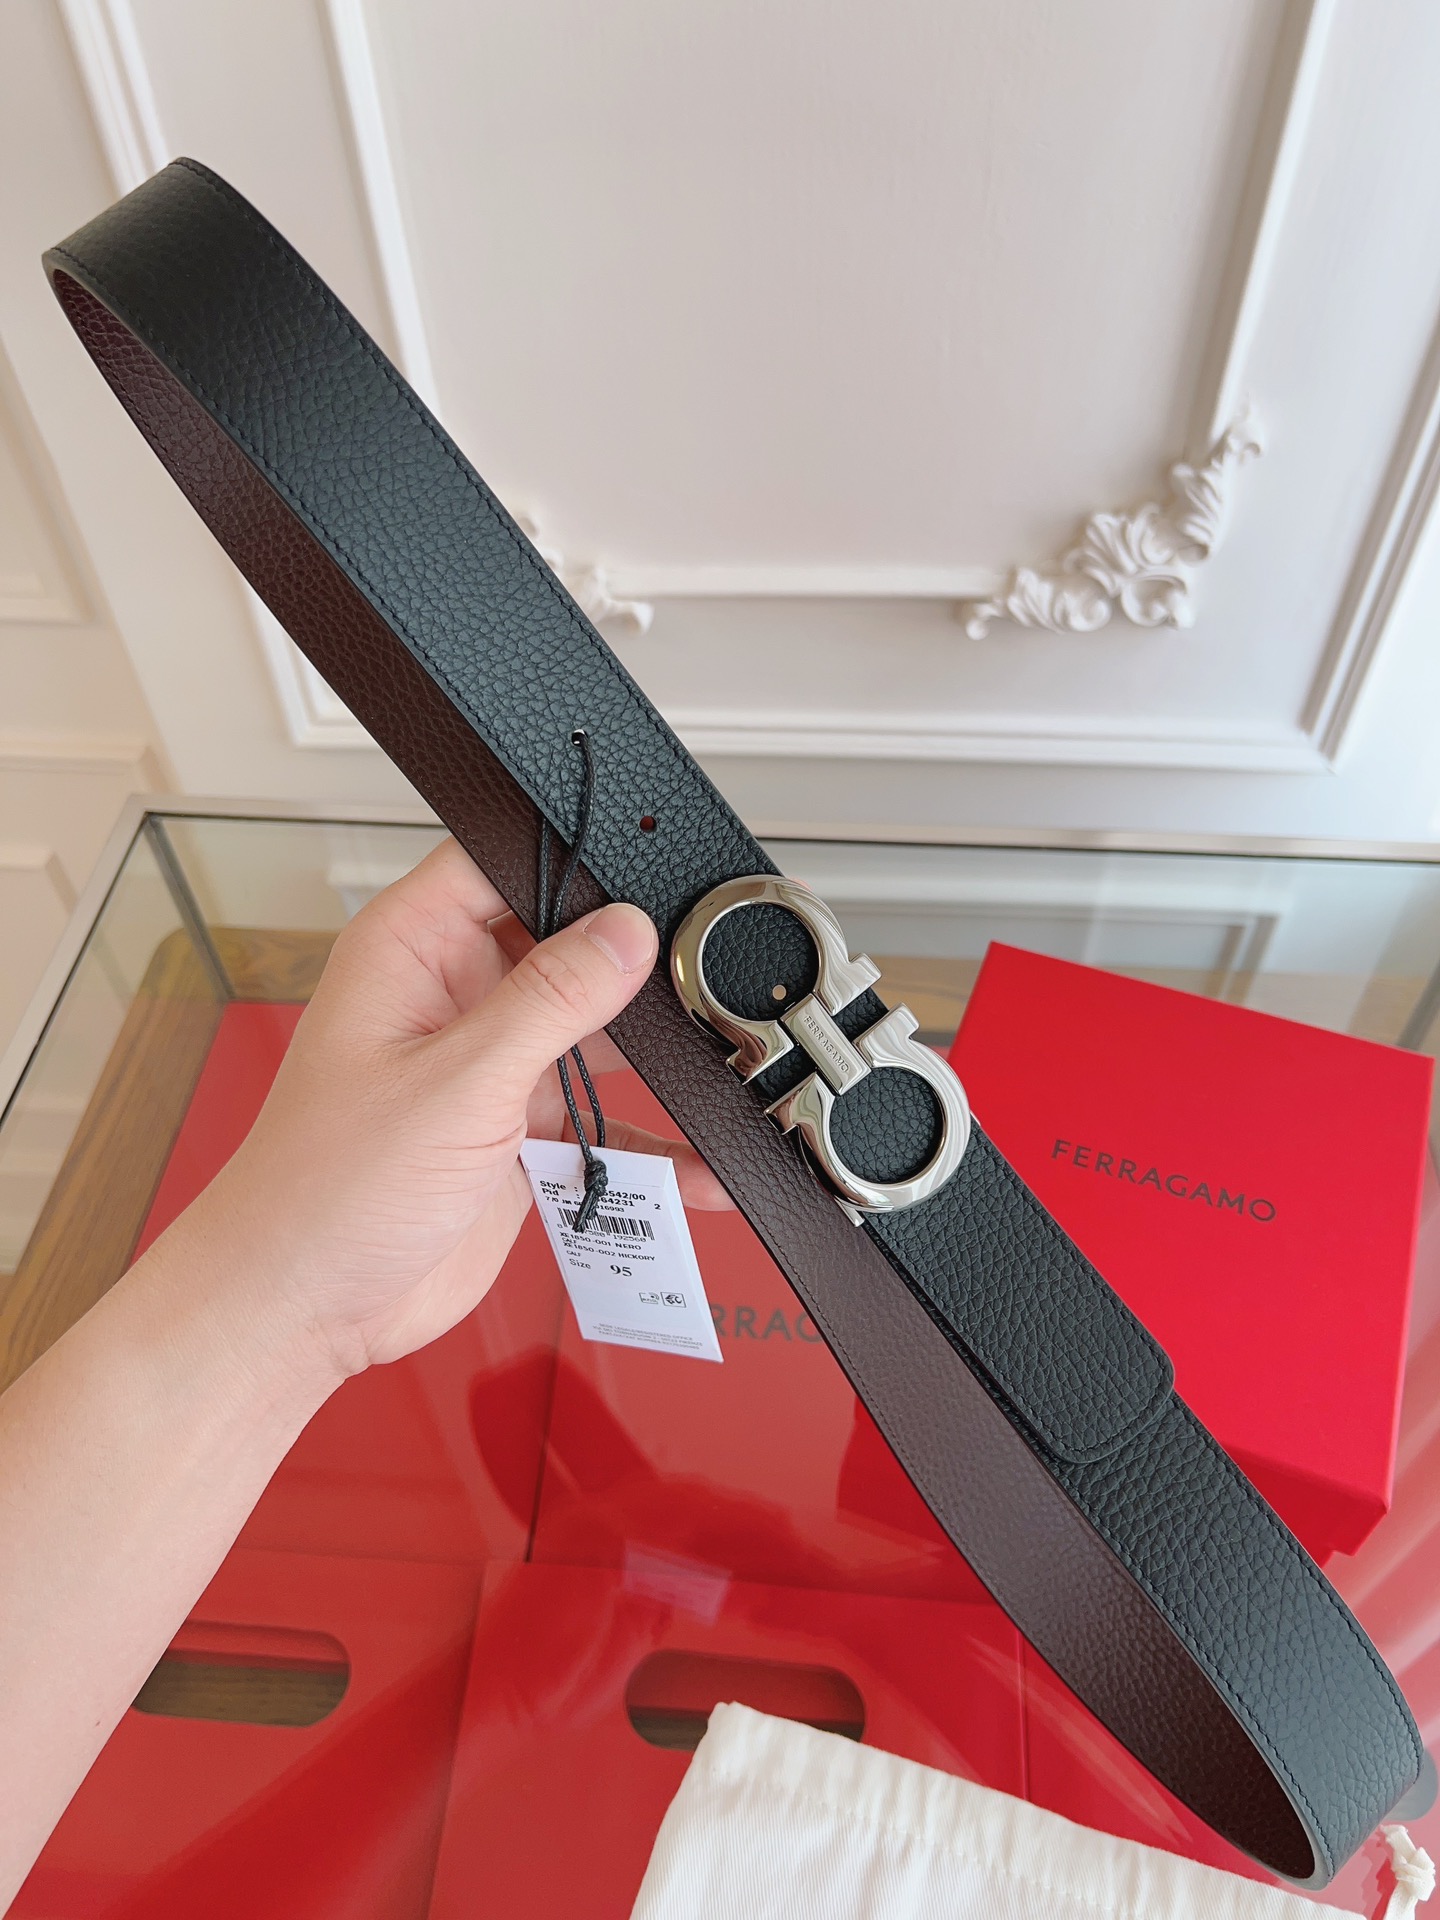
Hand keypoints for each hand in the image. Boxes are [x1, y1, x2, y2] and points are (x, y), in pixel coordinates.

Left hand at [196, 837, 729, 1383]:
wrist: (307, 1309)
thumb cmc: (325, 1191)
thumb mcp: (455, 1083)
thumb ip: (549, 1002)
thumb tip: (625, 932)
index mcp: (410, 951)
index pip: (498, 861)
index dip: (570, 859)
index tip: (649, 878)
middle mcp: (451, 996)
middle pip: (562, 944)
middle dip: (632, 963)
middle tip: (705, 978)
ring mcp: (486, 1063)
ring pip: (590, 1032)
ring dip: (650, 1056)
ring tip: (719, 1064)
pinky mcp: (513, 1131)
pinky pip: (598, 1120)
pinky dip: (647, 1146)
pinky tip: (698, 1170)